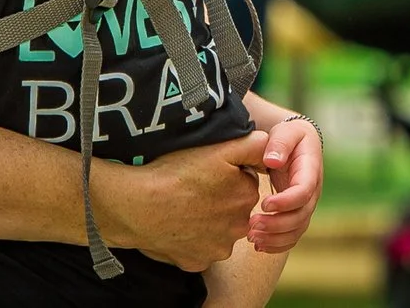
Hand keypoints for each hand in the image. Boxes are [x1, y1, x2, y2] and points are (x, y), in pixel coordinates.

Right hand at [98, 130, 262, 268]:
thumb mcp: (220, 149)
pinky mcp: (197, 263)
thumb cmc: (177, 173)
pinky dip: (190, 240)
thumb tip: (272, 151)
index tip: (206, 174)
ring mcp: (217, 249)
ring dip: (207, 222)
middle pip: (233, 209)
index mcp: (247, 197)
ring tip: (184, 207)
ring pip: (218, 231)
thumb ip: (255, 146)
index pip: (244, 183)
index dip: (226, 176)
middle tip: (194, 190)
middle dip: (220, 200)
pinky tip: (177, 226)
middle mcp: (238, 227)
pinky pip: (199, 249)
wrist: (137, 205)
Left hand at [250, 114, 322, 252]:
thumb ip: (279, 143)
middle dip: (276, 225)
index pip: (304, 192)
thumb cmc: (289, 137)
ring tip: (251, 236)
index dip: (286, 202)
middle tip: (251, 224)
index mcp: (310, 170)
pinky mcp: (297, 214)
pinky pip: (292, 236)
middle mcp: (312, 191)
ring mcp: (306, 205)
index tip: (264, 204)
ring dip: (275, 238)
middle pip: (301, 216)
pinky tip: (259, 245)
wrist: (295, 144)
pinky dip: (277, 244)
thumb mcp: (285, 132)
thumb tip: (273, 161)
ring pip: (296, 230)